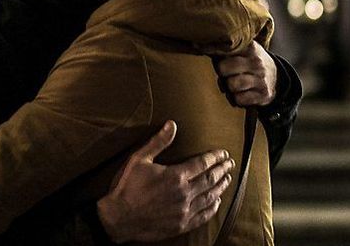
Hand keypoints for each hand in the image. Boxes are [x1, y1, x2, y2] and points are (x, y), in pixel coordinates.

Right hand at [96, 121, 233, 241]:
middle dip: (222, 170)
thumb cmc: (128, 186)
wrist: (119, 218)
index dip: (215, 157)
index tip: (224, 153)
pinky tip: (217, 202)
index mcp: (176, 176)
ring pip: (210, 197)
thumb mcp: (140, 159)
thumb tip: (172, 124)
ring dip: (221, 187)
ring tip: (228, 179)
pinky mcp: (181, 225)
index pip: (202, 163)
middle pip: (210, 179)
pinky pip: (203, 216)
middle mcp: (184, 194)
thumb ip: (158, 142)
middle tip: (230, 164)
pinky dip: (213, 208)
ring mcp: (184, 211)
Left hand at [215, 41, 277, 106]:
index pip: (225, 50)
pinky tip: (241, 93)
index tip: (210, 54)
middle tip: (224, 73)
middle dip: (221, 72)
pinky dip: (237, 98)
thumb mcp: (245, 49)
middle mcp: (256, 63)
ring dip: (229, 86)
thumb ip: (229, 46)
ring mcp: (261, 79)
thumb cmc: (252, 61)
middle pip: (224, 68)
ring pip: (231, 85)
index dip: (214, 54)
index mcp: (250, 48)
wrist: (276, 77)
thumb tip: (202, 46)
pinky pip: (239, 99)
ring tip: (233, 83)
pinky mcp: (263, 95)